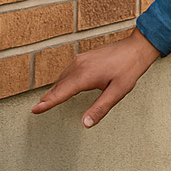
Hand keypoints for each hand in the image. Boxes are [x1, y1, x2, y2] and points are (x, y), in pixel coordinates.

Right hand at [31, 31, 161, 126]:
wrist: (137, 47)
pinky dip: (62, 81)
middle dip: (48, 98)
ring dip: (54, 89)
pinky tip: (62, 86)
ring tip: (46, 100)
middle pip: (58, 86)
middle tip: (37, 109)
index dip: (47, 103)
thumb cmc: (129, 68)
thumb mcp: (117, 92)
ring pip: (62, 78)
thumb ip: (100, 108)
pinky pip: (68, 72)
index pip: (61, 93)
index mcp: (85, 76)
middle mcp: (79, 66)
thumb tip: (86, 123)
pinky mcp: (84, 57)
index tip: (34, 110)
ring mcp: (80, 60)